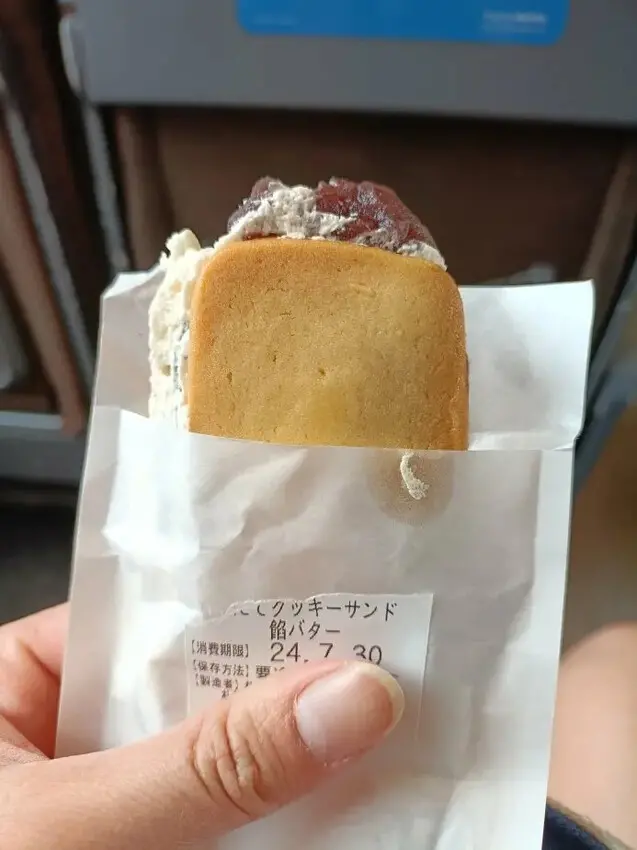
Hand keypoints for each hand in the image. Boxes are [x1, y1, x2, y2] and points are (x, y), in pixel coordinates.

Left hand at [0, 604, 403, 848]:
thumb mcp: (72, 828)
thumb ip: (208, 764)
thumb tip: (349, 695)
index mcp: (20, 684)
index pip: (153, 626)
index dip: (250, 617)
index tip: (347, 613)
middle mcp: (66, 739)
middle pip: (198, 699)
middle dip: (287, 699)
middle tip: (391, 682)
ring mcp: (105, 811)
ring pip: (217, 776)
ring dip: (293, 775)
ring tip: (391, 744)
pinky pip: (217, 835)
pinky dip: (273, 833)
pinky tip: (344, 819)